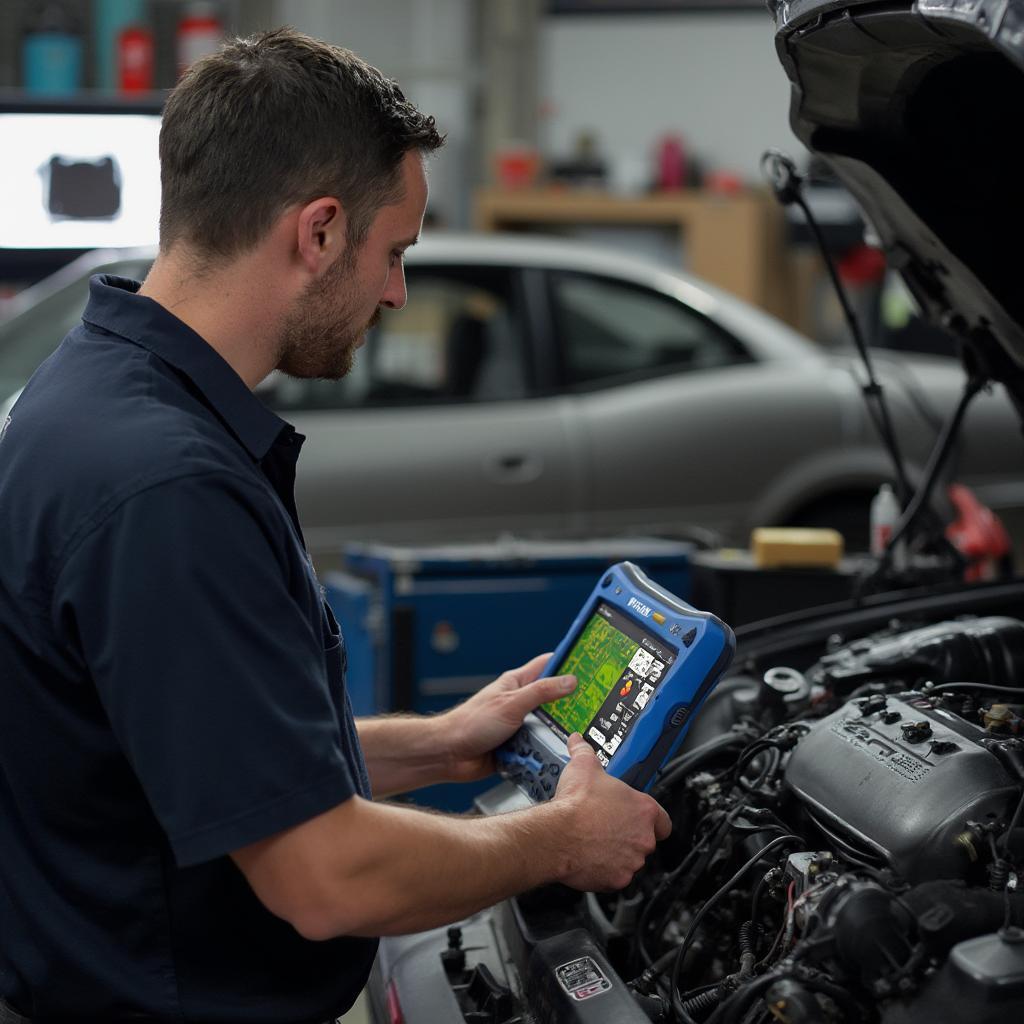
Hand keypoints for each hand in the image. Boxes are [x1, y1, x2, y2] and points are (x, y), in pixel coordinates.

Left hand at [440, 653, 576, 781]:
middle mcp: (520, 703)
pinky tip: (555, 755)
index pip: (547, 665)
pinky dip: (546, 752)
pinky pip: (540, 748)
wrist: (449, 754)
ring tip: (572, 735)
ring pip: (549, 726)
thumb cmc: (470, 723)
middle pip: (554, 699)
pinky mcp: (518, 747)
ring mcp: (520, 725)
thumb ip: (541, 692)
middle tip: (590, 707)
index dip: (568, 662)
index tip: (589, 662)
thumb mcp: (511, 703)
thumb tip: (569, 680)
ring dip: (557, 733)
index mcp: (517, 684)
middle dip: (570, 705)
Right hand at [551, 733, 671, 891]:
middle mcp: (644, 837)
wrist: (558, 835)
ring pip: (630, 859)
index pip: (663, 820)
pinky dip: (604, 869)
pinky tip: (589, 856)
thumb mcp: (582, 766)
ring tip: (595, 840)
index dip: (650, 819)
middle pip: (644, 839)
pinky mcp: (617, 880)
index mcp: (644, 810)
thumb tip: (578, 741)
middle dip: (628, 834)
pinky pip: (615, 876)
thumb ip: (584, 750)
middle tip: (607, 826)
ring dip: (617, 852)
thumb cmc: (575, 804)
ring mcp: (632, 861)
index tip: (635, 816)